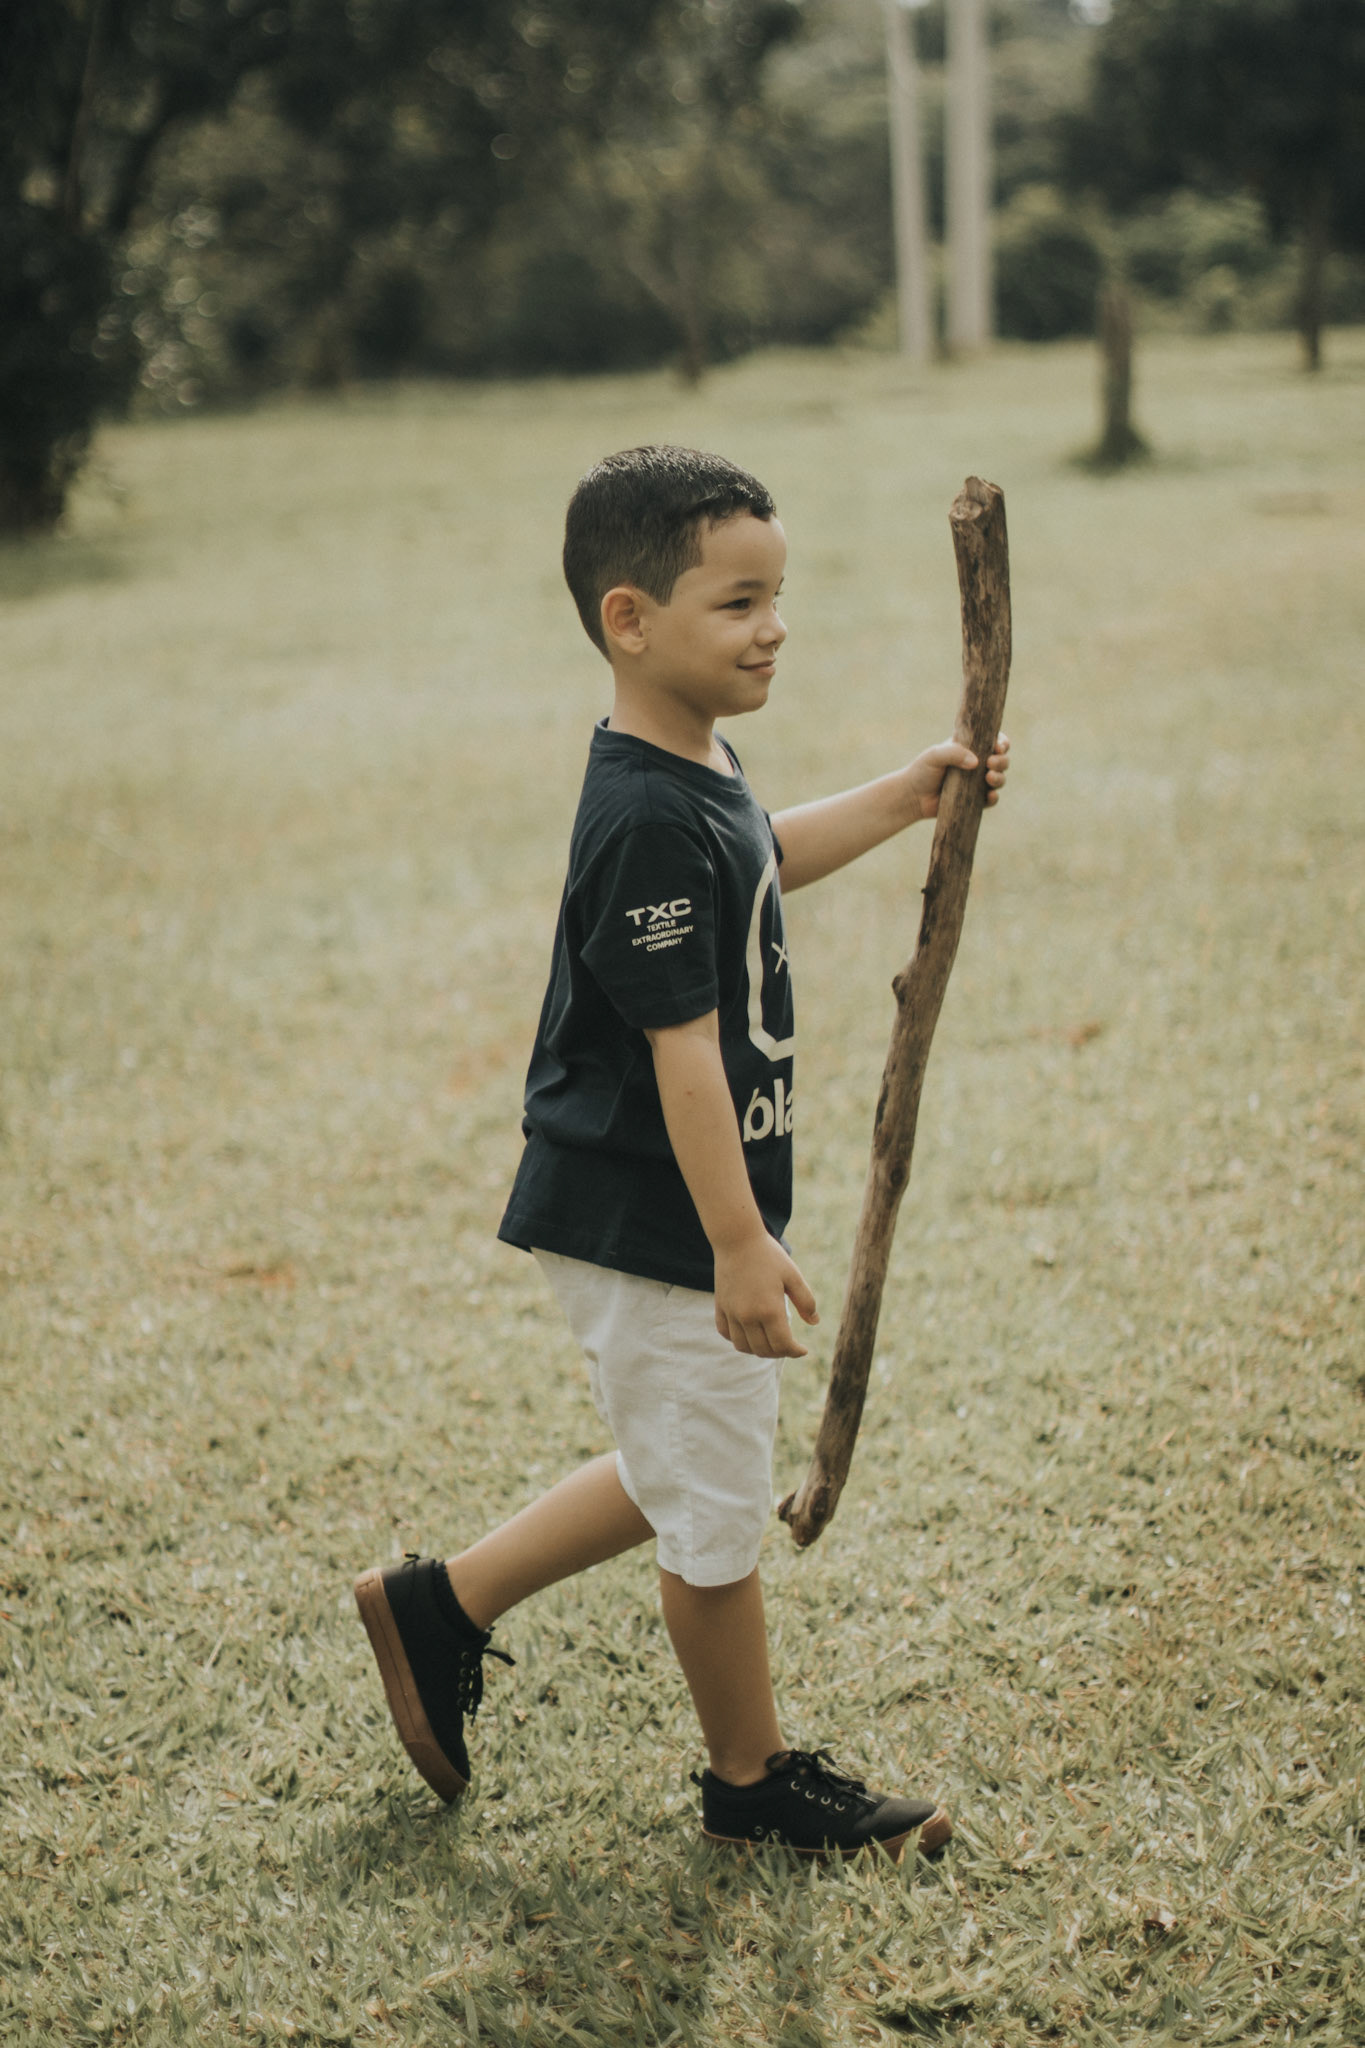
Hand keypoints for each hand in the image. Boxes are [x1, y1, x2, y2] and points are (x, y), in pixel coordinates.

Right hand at [714, 1232, 818, 1359]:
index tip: (803, 1350)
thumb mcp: (793, 1275)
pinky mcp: (720, 1306)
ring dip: (758, 1350)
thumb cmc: (769, 1255)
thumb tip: (814, 1322)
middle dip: (779, 1353)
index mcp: (769, 1310)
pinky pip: (726, 1333)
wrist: (737, 1239)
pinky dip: (737, 1339)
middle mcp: (748, 1316)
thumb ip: (806, 1301)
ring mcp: (731, 1313)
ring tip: (770, 1343)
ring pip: (743, 1346)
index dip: (795, 1352)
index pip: (783, 1345)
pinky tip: (749, 1333)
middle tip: (789, 1346)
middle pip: (764, 1350)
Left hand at [907, 731, 1010, 818]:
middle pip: (1002, 760)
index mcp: (971, 748)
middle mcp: (978, 764)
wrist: (912, 796)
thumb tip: (976, 762)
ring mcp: (978, 783)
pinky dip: (994, 797)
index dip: (1002, 743)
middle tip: (991, 762)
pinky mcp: (975, 801)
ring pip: (1000, 779)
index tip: (998, 746)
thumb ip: (954, 753)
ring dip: (1000, 777)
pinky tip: (990, 795)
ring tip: (989, 777)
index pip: (994, 741)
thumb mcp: (935, 755)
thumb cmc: (922, 771)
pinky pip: (991, 800)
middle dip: (1002, 760)